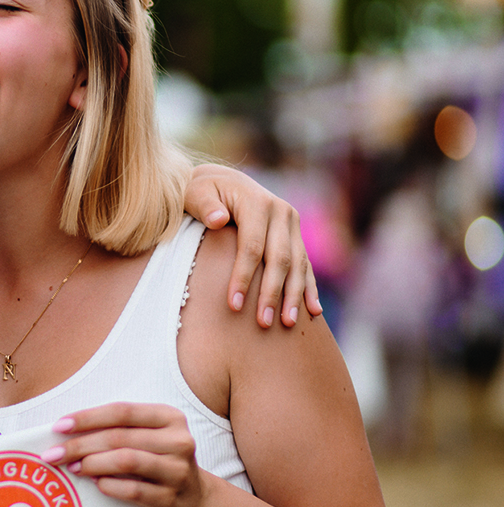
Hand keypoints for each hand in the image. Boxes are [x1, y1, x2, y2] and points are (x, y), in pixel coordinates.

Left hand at [44, 403, 204, 506]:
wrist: (194, 503)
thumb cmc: (157, 464)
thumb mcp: (146, 439)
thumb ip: (116, 431)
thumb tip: (66, 432)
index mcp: (169, 417)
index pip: (122, 411)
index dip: (88, 417)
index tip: (59, 426)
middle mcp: (178, 441)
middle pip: (119, 436)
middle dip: (80, 444)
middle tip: (53, 454)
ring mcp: (177, 471)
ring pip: (126, 460)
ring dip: (92, 463)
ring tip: (73, 468)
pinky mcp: (170, 499)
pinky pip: (133, 490)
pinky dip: (109, 486)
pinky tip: (95, 485)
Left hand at [184, 163, 321, 326]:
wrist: (222, 181)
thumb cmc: (200, 191)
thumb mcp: (195, 192)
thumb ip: (204, 205)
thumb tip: (219, 220)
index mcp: (256, 202)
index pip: (252, 247)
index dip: (243, 277)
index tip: (233, 305)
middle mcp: (280, 212)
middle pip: (279, 259)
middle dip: (271, 293)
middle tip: (263, 323)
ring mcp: (291, 224)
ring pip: (297, 264)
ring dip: (293, 296)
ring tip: (287, 324)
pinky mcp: (295, 235)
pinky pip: (305, 265)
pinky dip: (308, 288)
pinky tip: (312, 312)